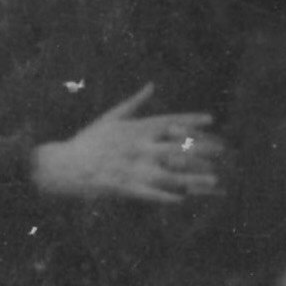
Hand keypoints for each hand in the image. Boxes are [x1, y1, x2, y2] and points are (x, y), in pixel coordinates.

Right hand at [34, 85, 222, 204]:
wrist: (64, 165)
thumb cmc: (89, 140)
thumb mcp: (111, 117)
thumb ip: (135, 103)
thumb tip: (151, 85)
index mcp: (135, 129)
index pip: (169, 121)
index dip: (190, 120)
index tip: (211, 120)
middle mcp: (137, 147)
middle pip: (175, 147)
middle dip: (201, 149)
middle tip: (222, 151)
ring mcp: (132, 168)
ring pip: (169, 173)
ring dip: (193, 177)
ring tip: (214, 181)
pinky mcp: (125, 187)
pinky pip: (150, 193)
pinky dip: (167, 197)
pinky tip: (184, 200)